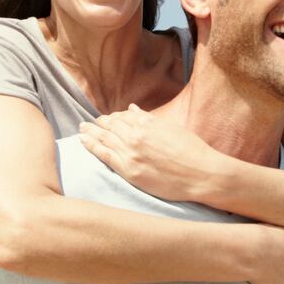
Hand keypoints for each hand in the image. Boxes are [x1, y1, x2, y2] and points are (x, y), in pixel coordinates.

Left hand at [79, 104, 228, 202]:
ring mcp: (131, 153)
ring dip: (90, 132)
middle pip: (110, 126)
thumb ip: (149, 119)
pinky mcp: (129, 170)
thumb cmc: (193, 152)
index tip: (106, 119)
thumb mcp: (171, 128)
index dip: (112, 117)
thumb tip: (133, 109)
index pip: (122, 116)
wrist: (202, 174)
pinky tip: (83, 142)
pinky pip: (104, 155)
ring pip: (104, 138)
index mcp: (147, 123)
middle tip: (87, 123)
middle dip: (98, 124)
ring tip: (81, 129)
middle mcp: (137, 135)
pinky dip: (91, 146)